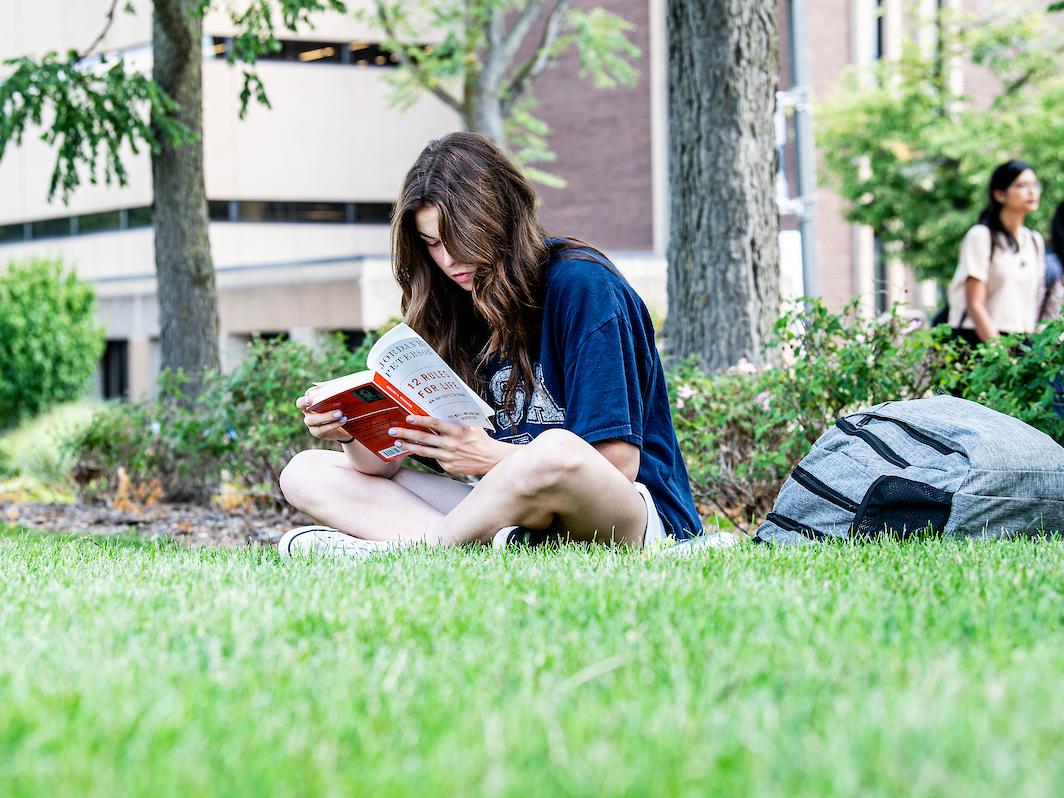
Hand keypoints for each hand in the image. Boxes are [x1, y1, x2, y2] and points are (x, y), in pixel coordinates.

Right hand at [296, 392, 361, 443]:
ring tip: (340, 413)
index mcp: (309, 401)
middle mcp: (307, 411)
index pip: (303, 396)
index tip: (312, 394)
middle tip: (314, 400)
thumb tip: (331, 384)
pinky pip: (322, 429)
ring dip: (326, 416)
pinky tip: (343, 419)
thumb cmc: (339, 408)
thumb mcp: (337, 397)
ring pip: (313, 419)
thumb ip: (332, 389)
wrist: (345, 427)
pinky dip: (333, 424)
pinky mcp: (317, 432)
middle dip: (308, 403)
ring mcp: (310, 423)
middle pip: (302, 406)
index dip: (305, 395)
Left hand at [389, 415, 513, 475]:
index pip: (435, 424)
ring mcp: (448, 457)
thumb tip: (443, 407)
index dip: (420, 420)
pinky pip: (434, 459)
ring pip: (424, 451)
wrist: (491, 459)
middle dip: (406, 434)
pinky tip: (415, 450)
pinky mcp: (448, 467)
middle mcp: (451, 444)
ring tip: (398, 443)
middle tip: (393, 431)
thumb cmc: (480, 439)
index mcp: (457, 431)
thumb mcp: (472, 424)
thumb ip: (457, 418)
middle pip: (424, 438)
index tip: (408, 417)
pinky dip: (425, 454)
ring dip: (409, 446)